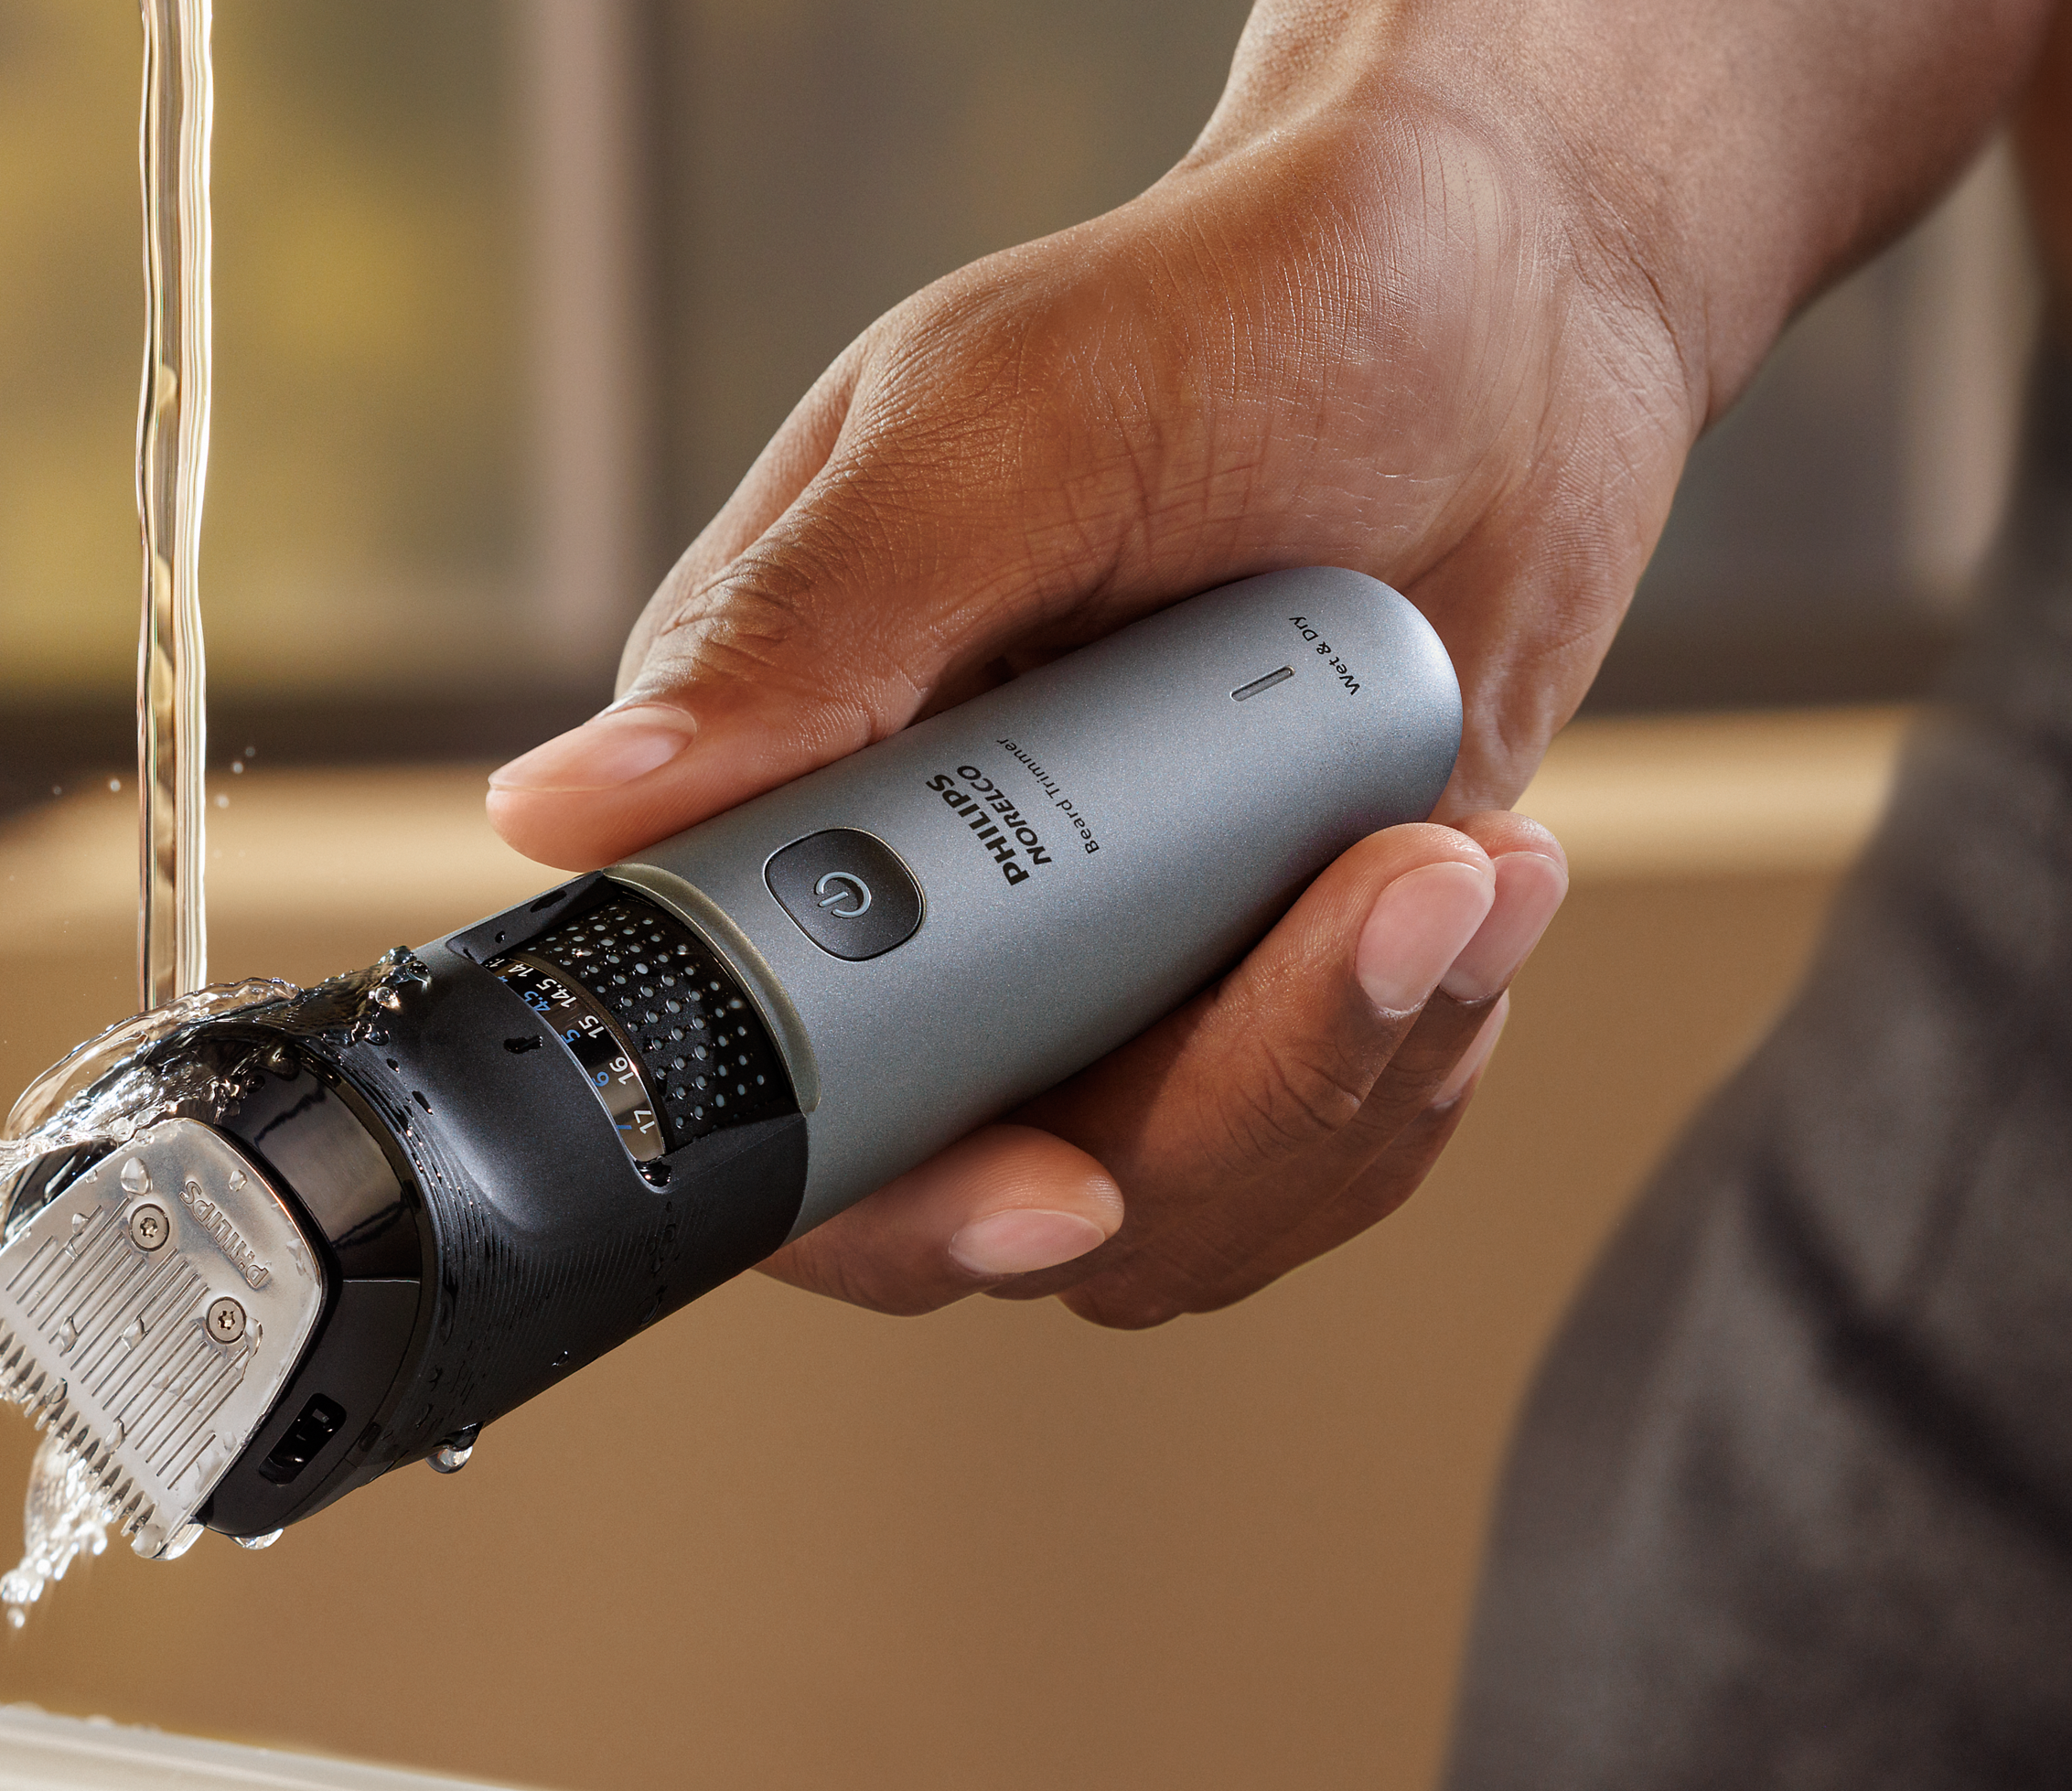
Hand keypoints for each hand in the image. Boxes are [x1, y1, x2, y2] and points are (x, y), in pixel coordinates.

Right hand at [483, 78, 1665, 1322]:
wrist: (1506, 307)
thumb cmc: (1243, 305)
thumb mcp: (999, 435)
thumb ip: (800, 635)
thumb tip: (566, 810)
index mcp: (783, 771)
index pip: (754, 1078)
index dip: (889, 1186)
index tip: (1065, 1185)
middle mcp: (914, 903)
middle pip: (984, 1188)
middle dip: (1214, 1107)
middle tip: (1377, 917)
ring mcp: (1088, 972)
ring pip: (1174, 1204)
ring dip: (1351, 1067)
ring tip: (1451, 853)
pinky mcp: (1247, 996)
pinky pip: (1310, 1160)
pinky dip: (1419, 1045)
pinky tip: (1473, 877)